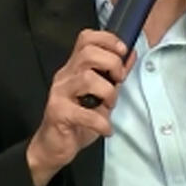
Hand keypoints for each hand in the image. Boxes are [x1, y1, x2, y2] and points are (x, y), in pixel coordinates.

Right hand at [26, 30, 134, 185]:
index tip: (123, 52)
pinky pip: (84, 113)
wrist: (53, 146)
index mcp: (75, 68)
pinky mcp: (58, 113)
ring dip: (108, 93)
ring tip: (109, 106)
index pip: (86, 39)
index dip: (107, 39)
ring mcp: (59, 94)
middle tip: (118, 82)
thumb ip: (114, 74)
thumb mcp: (101, 94)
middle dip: (112, 64)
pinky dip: (101, 122)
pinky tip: (105, 129)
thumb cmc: (78, 119)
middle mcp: (65, 76)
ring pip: (87, 78)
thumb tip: (131, 54)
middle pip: (88, 54)